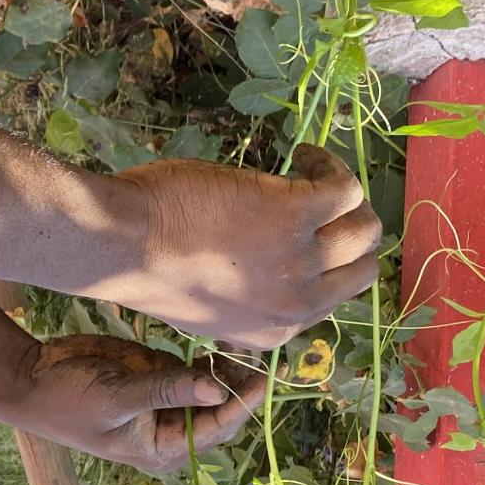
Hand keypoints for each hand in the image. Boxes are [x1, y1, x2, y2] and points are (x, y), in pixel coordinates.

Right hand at [4, 335, 265, 473]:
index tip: (266, 378)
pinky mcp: (158, 376)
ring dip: (231, 367)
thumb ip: (166, 391)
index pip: (216, 428)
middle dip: (243, 385)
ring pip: (213, 387)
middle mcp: (171, 429)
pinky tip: (224, 338)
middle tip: (264, 352)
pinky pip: (195, 368)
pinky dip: (211, 355)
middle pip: (222, 411)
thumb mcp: (117, 399)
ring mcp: (166, 401)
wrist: (32, 378)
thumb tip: (217, 389)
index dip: (243, 404)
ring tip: (247, 339)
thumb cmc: (68, 401)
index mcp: (162, 448)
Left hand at [102, 145, 382, 349]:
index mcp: (274, 331)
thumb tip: (261, 266)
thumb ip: (241, 298)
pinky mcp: (295, 212)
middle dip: (350, 231)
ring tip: (310, 169)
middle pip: (362, 267)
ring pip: (365, 227)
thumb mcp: (205, 304)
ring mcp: (299, 260)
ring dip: (344, 194)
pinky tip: (302, 153)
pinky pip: (343, 185)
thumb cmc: (144, 265)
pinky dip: (327, 163)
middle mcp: (296, 305)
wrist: (120, 245)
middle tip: (322, 200)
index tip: (306, 231)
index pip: (331, 299)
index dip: (325, 261)